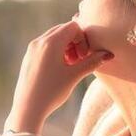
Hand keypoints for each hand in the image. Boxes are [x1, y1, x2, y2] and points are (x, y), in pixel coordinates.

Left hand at [4, 20, 113, 134]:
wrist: (27, 108)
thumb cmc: (52, 92)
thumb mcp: (74, 76)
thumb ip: (92, 62)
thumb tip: (108, 54)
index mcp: (51, 42)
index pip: (73, 26)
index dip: (83, 39)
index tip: (84, 56)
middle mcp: (39, 41)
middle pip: (63, 30)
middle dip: (75, 42)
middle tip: (78, 61)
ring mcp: (32, 49)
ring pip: (54, 37)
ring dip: (66, 47)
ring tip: (69, 66)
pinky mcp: (28, 57)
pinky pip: (45, 46)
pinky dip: (56, 52)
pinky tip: (59, 69)